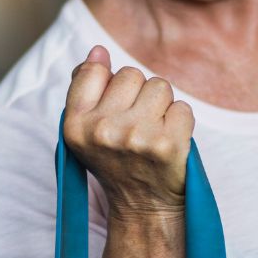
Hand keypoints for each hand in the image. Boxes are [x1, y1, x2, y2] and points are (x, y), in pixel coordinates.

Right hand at [62, 45, 194, 220]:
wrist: (144, 207)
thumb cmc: (117, 161)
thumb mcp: (88, 129)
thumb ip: (87, 87)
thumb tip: (98, 50)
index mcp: (75, 125)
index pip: (93, 70)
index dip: (110, 84)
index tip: (115, 107)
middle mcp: (102, 130)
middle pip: (131, 74)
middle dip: (139, 94)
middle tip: (136, 126)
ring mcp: (136, 137)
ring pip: (160, 86)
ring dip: (162, 105)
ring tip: (153, 132)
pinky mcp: (167, 144)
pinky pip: (183, 108)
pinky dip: (181, 122)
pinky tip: (169, 142)